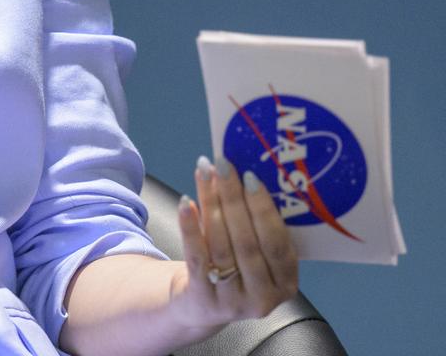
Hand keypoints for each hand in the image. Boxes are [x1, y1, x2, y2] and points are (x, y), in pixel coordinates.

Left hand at [172, 155, 299, 331]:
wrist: (204, 305)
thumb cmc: (235, 268)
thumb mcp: (255, 254)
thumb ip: (255, 224)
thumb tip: (242, 172)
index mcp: (286, 282)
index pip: (277, 243)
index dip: (264, 209)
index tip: (250, 175)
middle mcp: (264, 297)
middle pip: (247, 243)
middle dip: (234, 199)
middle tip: (223, 166)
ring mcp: (234, 302)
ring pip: (221, 247)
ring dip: (211, 205)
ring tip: (204, 174)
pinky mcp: (204, 300)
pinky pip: (196, 258)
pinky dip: (190, 228)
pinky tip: (186, 203)